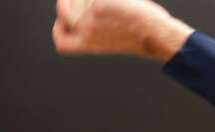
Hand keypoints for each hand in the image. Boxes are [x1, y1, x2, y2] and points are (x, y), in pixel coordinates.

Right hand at [52, 0, 193, 62]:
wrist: (155, 35)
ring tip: (106, 3)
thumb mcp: (114, 37)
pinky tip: (120, 2)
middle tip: (78, 2)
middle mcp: (86, 32)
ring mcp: (90, 18)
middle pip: (63, 17)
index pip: (63, 45)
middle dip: (65, 6)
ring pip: (75, 1)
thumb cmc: (143, 37)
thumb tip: (98, 13)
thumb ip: (100, 29)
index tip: (64, 22)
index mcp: (90, 45)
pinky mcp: (98, 4)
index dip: (59, 32)